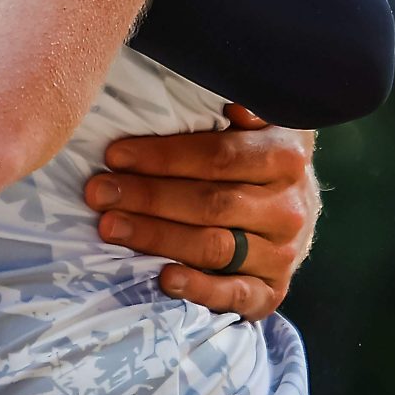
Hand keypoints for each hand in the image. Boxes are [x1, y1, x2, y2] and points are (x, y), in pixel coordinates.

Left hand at [86, 105, 318, 320]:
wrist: (297, 211)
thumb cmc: (259, 157)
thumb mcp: (261, 121)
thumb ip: (242, 107)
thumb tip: (230, 100)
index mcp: (285, 156)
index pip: (219, 157)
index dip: (164, 157)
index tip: (115, 155)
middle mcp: (289, 207)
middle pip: (211, 203)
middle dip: (148, 197)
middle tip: (98, 193)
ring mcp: (282, 253)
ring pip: (215, 247)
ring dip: (158, 237)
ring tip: (110, 227)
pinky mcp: (272, 291)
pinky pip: (236, 294)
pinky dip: (200, 288)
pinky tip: (164, 278)